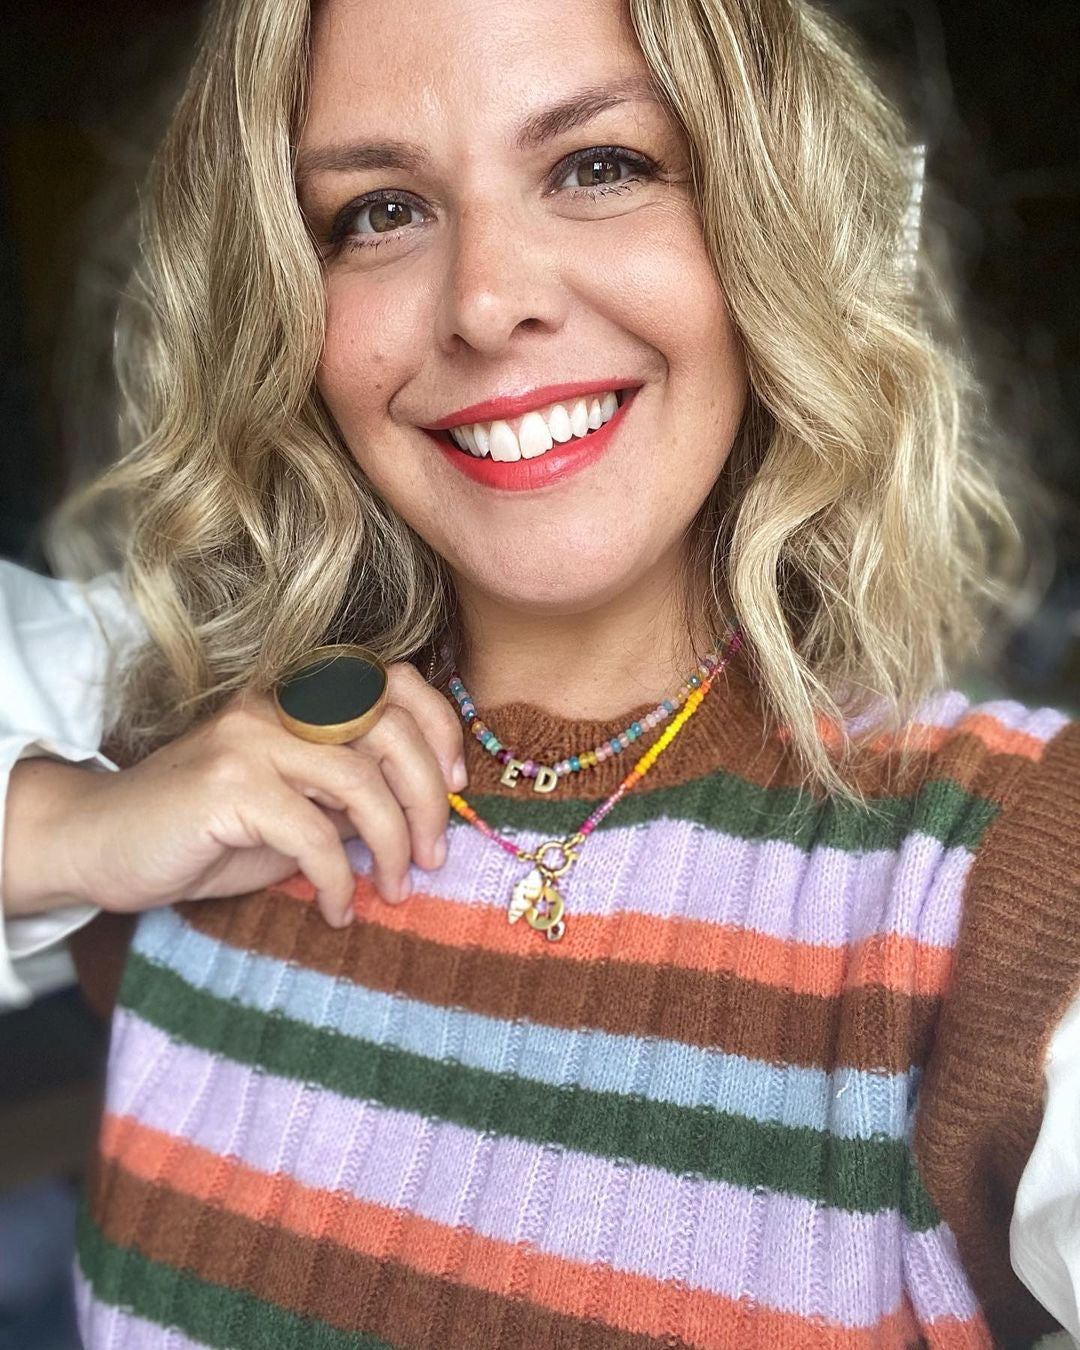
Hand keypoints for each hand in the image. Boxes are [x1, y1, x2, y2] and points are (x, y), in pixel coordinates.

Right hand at [4, 662, 465, 928]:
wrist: (101, 842)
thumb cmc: (206, 831)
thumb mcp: (294, 806)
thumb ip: (350, 797)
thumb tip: (427, 817)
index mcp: (298, 697)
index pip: (393, 680)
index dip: (439, 728)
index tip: (457, 787)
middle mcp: (277, 704)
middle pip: (389, 729)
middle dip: (428, 799)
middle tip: (431, 858)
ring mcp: (249, 740)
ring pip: (359, 781)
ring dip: (393, 845)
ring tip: (394, 889)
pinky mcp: (226, 788)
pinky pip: (314, 834)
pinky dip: (341, 879)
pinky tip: (339, 910)